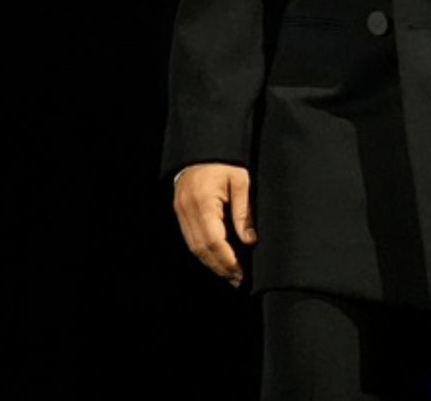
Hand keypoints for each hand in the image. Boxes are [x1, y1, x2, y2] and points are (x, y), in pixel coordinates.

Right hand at [173, 163, 255, 286]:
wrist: (202, 151)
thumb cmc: (224, 164)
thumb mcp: (241, 181)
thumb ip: (243, 211)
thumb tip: (249, 240)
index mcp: (203, 203)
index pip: (214, 240)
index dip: (227, 259)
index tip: (241, 271)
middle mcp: (187, 211)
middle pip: (202, 249)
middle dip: (220, 267)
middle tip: (238, 279)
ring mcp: (181, 214)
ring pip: (194, 248)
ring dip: (212, 264)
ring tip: (230, 275)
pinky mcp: (181, 215)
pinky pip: (192, 241)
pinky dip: (205, 254)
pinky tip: (218, 261)